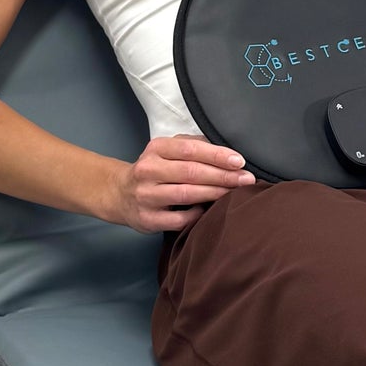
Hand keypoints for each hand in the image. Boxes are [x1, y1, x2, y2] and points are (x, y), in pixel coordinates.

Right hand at [112, 135, 255, 232]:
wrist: (119, 193)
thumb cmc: (154, 169)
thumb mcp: (168, 150)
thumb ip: (194, 146)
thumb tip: (227, 153)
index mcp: (156, 149)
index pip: (190, 149)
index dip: (217, 155)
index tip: (239, 161)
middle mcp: (148, 170)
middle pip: (191, 172)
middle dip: (223, 176)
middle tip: (246, 179)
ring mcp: (146, 196)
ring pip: (186, 194)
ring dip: (215, 193)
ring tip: (235, 193)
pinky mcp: (147, 219)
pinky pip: (179, 219)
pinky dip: (197, 215)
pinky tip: (208, 210)